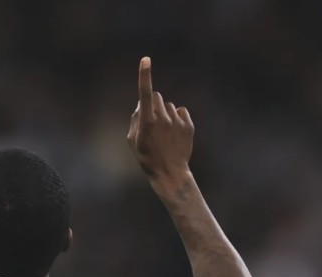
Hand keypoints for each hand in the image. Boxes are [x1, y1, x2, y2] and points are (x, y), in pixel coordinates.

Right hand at [127, 57, 193, 182]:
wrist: (170, 173)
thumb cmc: (147, 157)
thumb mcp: (133, 141)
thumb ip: (135, 120)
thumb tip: (141, 105)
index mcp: (147, 122)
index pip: (144, 93)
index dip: (144, 75)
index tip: (146, 59)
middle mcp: (162, 118)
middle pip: (156, 96)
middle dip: (152, 103)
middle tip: (151, 120)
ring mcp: (177, 121)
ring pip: (168, 106)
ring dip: (164, 113)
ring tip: (163, 133)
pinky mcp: (188, 125)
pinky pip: (181, 111)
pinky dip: (176, 118)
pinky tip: (174, 133)